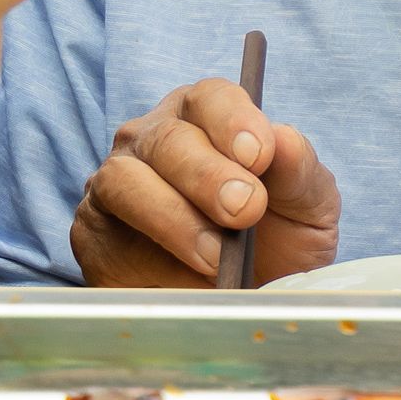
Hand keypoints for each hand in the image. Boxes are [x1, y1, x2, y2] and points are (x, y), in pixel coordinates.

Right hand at [70, 78, 340, 286]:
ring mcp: (115, 184)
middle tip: (245, 211)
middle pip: (167, 140)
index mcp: (205, 118)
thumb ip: (299, 172)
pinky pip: (105, 238)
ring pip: (124, 181)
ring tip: (217, 258)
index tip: (259, 155)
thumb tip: (283, 140)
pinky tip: (186, 283)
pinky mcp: (93, 234)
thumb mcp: (306, 207)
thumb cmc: (277, 240)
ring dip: (173, 218)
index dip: (233, 121)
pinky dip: (149, 263)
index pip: (210, 97)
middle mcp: (152, 141)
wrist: (244, 302)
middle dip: (207, 176)